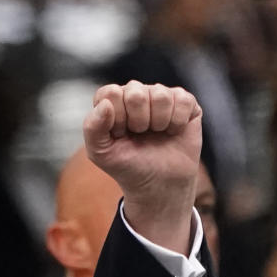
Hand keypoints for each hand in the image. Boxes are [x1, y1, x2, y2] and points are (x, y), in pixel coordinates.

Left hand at [83, 81, 202, 253]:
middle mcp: (135, 93)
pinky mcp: (185, 101)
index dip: (116, 118)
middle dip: (137, 121)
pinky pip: (182, 99)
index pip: (110, 93)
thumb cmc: (127, 164)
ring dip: (158, 122)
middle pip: (135, 93)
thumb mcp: (100, 152)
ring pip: (160, 95)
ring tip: (156, 133)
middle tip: (140, 135)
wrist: (158, 183)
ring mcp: (160, 95)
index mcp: (111, 101)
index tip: (120, 134)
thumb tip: (105, 104)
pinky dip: (177, 122)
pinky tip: (173, 131)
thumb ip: (92, 127)